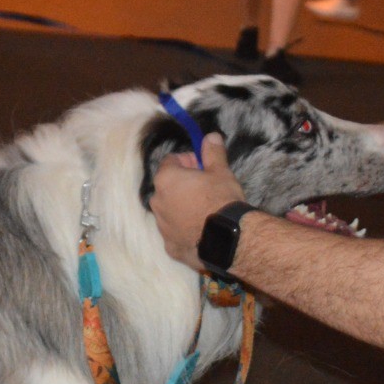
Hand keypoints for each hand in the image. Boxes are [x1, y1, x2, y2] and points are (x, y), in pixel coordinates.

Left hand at [150, 134, 246, 271]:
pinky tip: (201, 231)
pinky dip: (184, 231)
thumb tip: (211, 136)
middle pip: (168, 187)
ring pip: (170, 210)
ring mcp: (161, 227)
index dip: (188, 162)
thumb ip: (212, 152)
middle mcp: (157, 202)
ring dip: (182, 208)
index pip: (171, 161)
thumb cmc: (221, 200)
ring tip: (206, 213)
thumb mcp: (220, 171)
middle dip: (184, 186)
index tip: (203, 169)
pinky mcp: (169, 246)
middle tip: (207, 190)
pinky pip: (175, 233)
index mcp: (166, 179)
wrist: (227, 239)